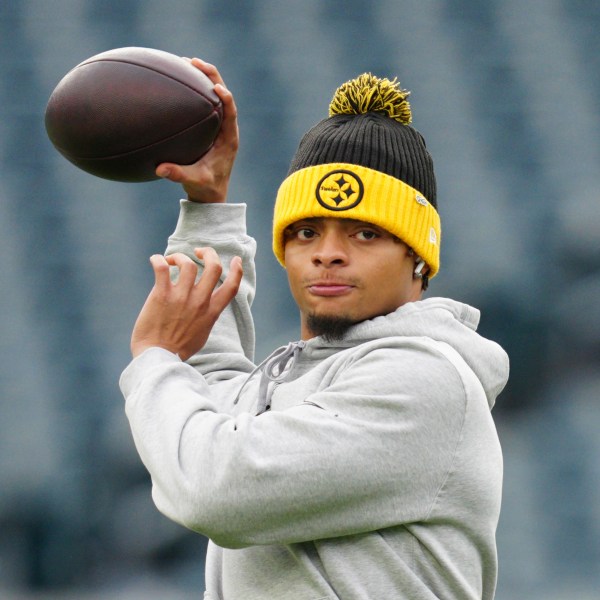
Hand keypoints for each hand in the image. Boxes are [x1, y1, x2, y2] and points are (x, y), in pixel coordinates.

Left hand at [130, 248, 242, 360]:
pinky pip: (161, 268)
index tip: (235, 259)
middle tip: (199, 252)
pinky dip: (158, 259)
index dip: (237, 270)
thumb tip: (207, 308)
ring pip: (189, 264)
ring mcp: (181, 297)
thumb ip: (207, 317)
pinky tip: (156, 261)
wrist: (158, 358)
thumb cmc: (178, 349)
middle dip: (209, 253)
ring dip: (181, 257)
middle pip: (214, 267)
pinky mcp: (161, 295)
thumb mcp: (203, 334)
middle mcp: (200, 302)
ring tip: (172, 261)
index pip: (232, 287)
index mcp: (211, 312)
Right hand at [155, 58, 238, 203]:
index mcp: (229, 139)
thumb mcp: (193, 182)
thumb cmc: (206, 188)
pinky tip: (178, 80)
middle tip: (195, 62)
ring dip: (203, 78)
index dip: (226, 98)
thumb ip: (179, 175)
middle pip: (223, 96)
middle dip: (211, 76)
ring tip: (187, 61)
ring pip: (214, 96)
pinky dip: (194, 91)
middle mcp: (226, 129)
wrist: (211, 195)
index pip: (231, 112)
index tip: (216, 88)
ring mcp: (218, 127)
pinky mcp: (209, 128)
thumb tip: (160, 169)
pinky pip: (204, 104)